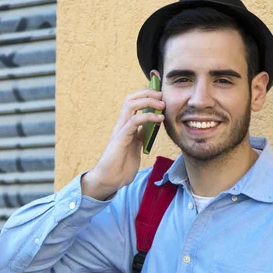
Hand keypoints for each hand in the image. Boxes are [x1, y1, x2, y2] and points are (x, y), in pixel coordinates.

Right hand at [81, 71, 164, 199]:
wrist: (110, 180)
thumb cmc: (121, 167)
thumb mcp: (135, 149)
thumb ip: (140, 138)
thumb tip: (149, 131)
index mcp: (125, 127)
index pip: (133, 103)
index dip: (146, 95)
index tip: (160, 95)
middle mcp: (122, 125)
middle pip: (131, 99)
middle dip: (147, 93)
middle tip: (162, 95)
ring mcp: (120, 130)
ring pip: (130, 104)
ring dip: (148, 100)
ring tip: (161, 104)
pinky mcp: (121, 137)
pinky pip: (134, 121)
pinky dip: (148, 117)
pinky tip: (158, 119)